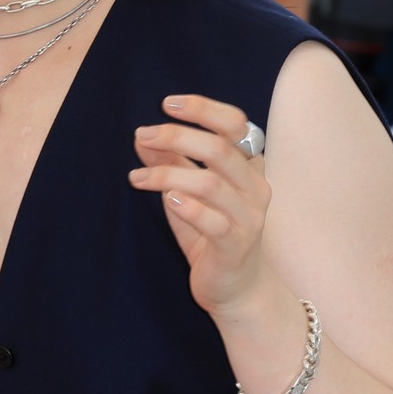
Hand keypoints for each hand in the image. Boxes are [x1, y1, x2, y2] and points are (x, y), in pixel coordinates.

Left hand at [129, 94, 272, 316]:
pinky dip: (189, 207)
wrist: (236, 289)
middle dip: (178, 136)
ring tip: (137, 177)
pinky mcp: (236, 246)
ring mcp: (249, 218)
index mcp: (248, 167)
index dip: (204, 108)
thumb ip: (171, 162)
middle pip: (221, 149)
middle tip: (143, 135)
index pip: (235, 124)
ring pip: (211, 183)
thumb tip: (142, 136)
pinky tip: (167, 200)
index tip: (167, 104)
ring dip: (169, 173)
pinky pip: (215, 222)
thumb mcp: (187, 191)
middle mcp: (255, 188)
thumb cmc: (210, 233)